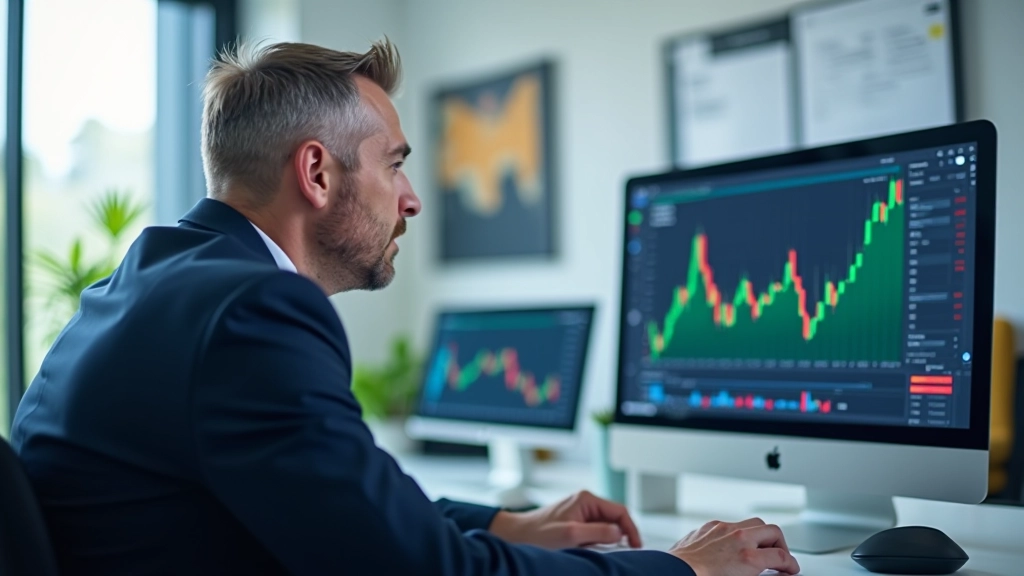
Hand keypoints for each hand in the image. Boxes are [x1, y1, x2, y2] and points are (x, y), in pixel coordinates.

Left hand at [488, 490, 640, 549]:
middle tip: (624, 553)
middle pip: (615, 518)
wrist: (517, 536)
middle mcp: (585, 502)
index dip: (631, 529)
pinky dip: (598, 542)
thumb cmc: (538, 534)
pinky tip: (592, 551)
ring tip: (604, 553)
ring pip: (606, 526)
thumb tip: (620, 533)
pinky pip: (595, 531)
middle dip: (621, 536)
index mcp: (586, 499)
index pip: (620, 511)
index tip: (636, 545)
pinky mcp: (576, 522)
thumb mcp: (571, 535)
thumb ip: (598, 532)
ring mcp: (581, 512)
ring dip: (608, 540)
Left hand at [669, 518, 799, 575]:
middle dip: (780, 544)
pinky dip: (738, 533)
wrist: (672, 574)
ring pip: (752, 523)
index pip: (782, 557)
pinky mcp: (707, 528)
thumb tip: (773, 574)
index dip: (792, 565)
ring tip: (760, 548)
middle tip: (780, 557)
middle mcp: (737, 538)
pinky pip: (729, 525)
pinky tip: (734, 545)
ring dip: (760, 535)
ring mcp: (721, 530)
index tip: (791, 569)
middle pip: (773, 531)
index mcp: (748, 557)